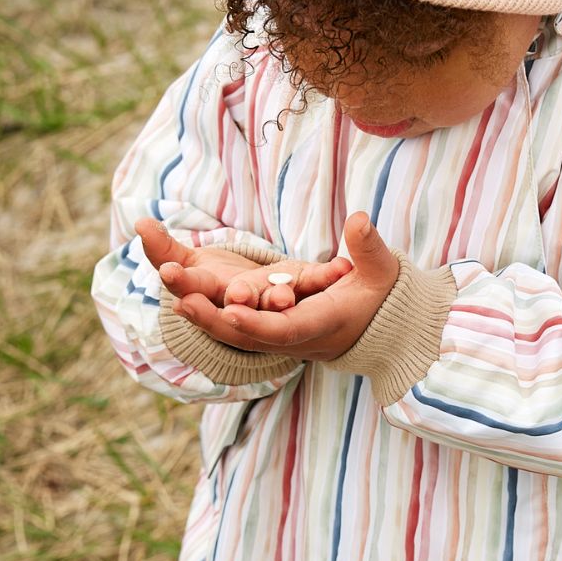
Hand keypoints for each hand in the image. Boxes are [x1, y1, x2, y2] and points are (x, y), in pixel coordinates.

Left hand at [167, 212, 399, 360]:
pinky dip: (214, 318)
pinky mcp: (276, 335)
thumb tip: (359, 219)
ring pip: (239, 336)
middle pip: (251, 337)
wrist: (385, 332)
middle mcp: (299, 339)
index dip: (256, 322)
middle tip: (182, 300)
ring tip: (175, 297)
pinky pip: (240, 331)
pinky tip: (186, 301)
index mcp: (324, 324)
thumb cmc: (385, 297)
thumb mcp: (381, 271)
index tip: (228, 309)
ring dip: (207, 319)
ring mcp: (285, 341)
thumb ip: (369, 248)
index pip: (285, 329)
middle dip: (216, 321)